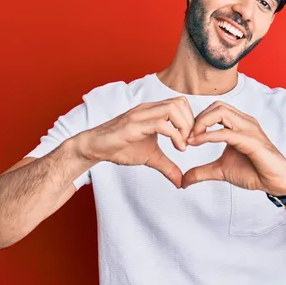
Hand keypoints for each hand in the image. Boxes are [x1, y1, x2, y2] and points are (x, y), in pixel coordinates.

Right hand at [78, 97, 194, 187]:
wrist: (94, 147)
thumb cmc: (120, 147)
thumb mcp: (151, 157)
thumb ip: (167, 166)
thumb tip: (181, 182)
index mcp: (153, 111)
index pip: (180, 103)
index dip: (190, 119)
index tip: (190, 140)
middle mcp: (148, 109)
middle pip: (180, 103)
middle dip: (191, 123)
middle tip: (189, 142)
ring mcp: (140, 115)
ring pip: (172, 109)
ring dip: (184, 127)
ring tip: (183, 145)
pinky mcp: (133, 126)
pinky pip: (160, 124)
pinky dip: (175, 135)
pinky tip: (177, 148)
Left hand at [181, 101, 285, 194]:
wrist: (277, 182)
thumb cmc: (254, 172)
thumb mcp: (221, 171)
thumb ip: (202, 172)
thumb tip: (183, 181)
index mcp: (238, 124)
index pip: (214, 109)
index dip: (197, 120)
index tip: (185, 137)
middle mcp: (244, 122)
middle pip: (216, 106)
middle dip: (197, 119)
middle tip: (186, 136)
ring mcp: (249, 129)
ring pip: (221, 112)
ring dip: (201, 123)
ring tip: (191, 139)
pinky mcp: (251, 141)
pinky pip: (226, 133)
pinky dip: (208, 136)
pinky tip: (197, 143)